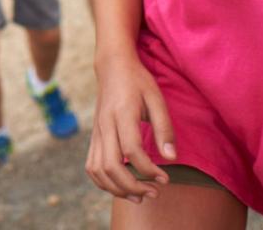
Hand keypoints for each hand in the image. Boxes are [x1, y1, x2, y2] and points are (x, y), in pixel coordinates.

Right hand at [85, 51, 176, 203]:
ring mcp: (96, 132)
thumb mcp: (157, 98)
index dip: (149, 169)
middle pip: (112, 166)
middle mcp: (105, 125)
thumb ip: (164, 128)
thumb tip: (171, 158)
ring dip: (118, 189)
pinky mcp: (93, 137)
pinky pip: (91, 167)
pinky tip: (121, 187)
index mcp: (123, 113)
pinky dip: (104, 183)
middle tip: (154, 192)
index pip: (132, 150)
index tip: (166, 178)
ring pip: (98, 171)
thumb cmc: (137, 82)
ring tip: (139, 195)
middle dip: (133, 186)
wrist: (112, 67)